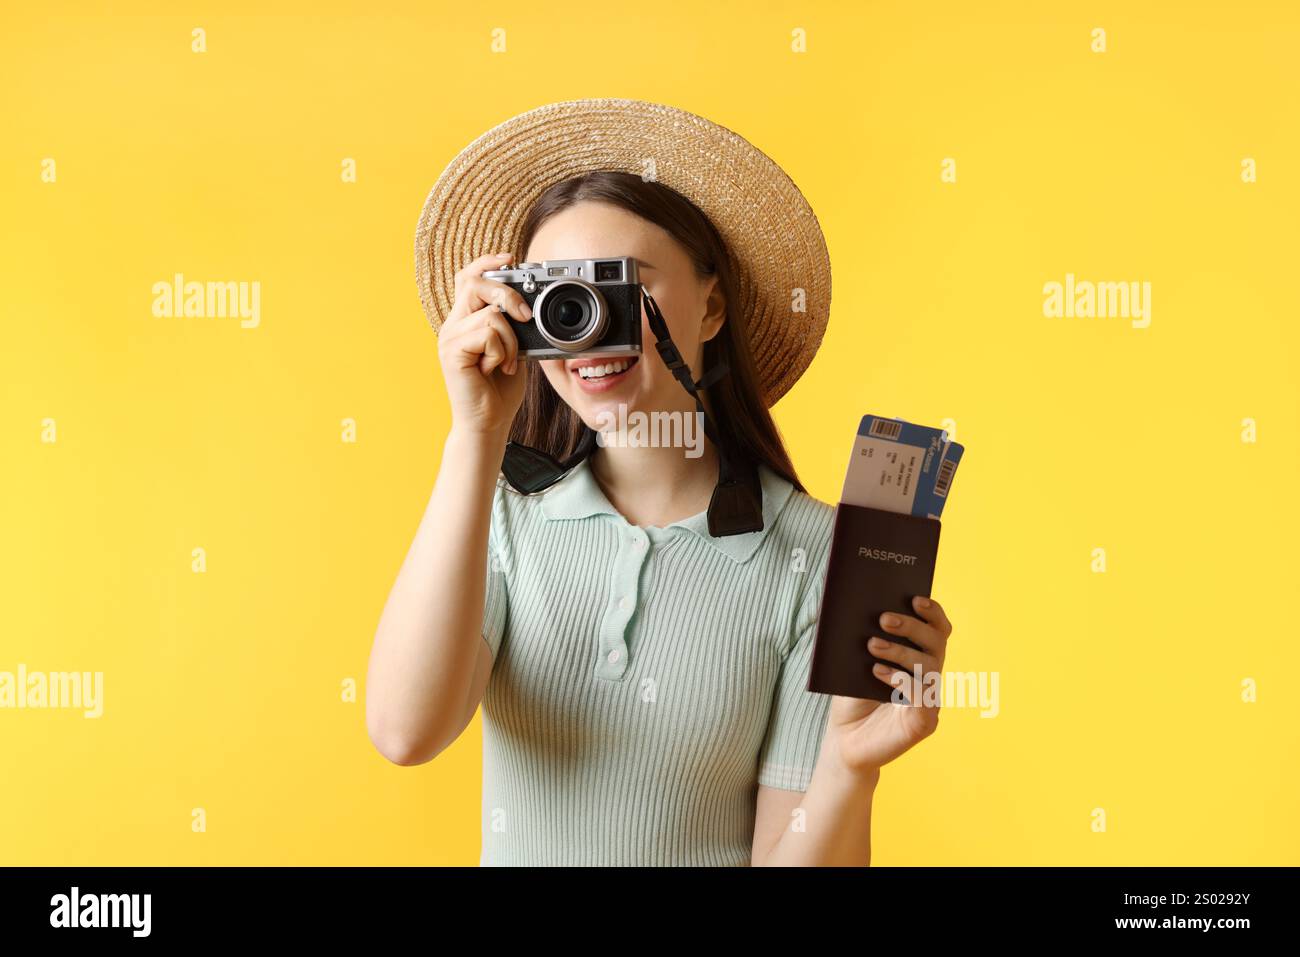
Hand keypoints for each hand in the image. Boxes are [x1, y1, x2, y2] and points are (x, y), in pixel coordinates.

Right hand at [436, 251, 533, 436]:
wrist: (488, 423)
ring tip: (507, 362)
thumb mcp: (513, 349)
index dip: (486, 262)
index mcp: (466, 321)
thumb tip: (527, 305)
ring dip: (511, 340)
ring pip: (490, 313)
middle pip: (475, 282)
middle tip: (525, 317)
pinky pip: (488, 333)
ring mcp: (450, 337)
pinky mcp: (451, 351)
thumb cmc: (499, 390)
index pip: (468, 277)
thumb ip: (513, 325)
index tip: (510, 258)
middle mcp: (453, 325)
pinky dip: (502, 351)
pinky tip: (496, 369)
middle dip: (507, 293)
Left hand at [826, 595, 953, 775]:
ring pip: (928, 666)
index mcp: (918, 657)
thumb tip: (861, 605)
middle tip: (883, 618)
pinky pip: (922, 697)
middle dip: (911, 626)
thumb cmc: (851, 697)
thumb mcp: (855, 662)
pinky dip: (900, 679)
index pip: (937, 629)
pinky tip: (877, 672)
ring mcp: (930, 700)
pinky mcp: (924, 723)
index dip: (932, 612)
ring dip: (900, 651)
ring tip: (871, 644)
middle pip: (936, 642)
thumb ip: (865, 638)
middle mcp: (929, 676)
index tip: (914, 597)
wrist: (844, 740)